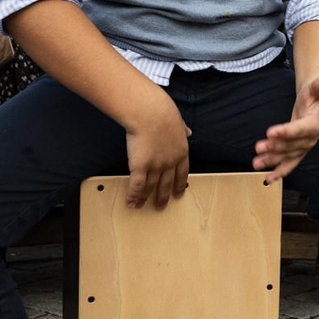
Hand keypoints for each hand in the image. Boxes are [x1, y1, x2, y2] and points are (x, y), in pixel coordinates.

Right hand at [124, 94, 190, 208]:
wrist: (151, 113)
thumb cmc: (163, 112)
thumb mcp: (178, 120)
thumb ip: (182, 129)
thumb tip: (188, 131)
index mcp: (181, 151)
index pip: (182, 173)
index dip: (180, 184)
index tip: (179, 193)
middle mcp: (170, 162)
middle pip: (166, 183)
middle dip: (163, 196)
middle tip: (161, 206)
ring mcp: (155, 165)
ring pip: (150, 186)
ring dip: (144, 198)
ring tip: (140, 206)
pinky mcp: (140, 166)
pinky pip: (136, 185)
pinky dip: (133, 196)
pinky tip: (130, 203)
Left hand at [255, 75, 318, 181]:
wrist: (318, 107)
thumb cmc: (315, 97)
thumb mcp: (315, 90)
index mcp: (314, 125)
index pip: (298, 129)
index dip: (285, 132)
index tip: (270, 132)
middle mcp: (309, 140)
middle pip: (290, 145)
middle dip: (274, 147)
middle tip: (259, 146)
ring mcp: (303, 148)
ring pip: (286, 156)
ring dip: (271, 160)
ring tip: (256, 163)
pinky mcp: (296, 153)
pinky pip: (288, 165)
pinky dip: (278, 172)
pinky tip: (268, 179)